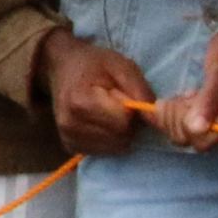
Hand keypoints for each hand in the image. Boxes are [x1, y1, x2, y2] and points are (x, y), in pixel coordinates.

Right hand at [35, 29, 148, 158]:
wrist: (63, 68)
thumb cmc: (94, 64)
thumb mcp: (121, 65)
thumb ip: (140, 89)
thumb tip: (154, 116)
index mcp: (80, 102)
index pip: (123, 123)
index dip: (131, 110)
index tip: (123, 95)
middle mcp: (70, 124)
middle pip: (120, 138)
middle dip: (127, 124)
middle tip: (118, 104)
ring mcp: (68, 138)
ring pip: (114, 148)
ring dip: (120, 133)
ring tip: (110, 113)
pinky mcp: (70, 146)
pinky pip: (104, 152)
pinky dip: (110, 140)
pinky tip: (102, 123)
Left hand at [152, 33, 217, 152]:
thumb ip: (210, 98)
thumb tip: (197, 128)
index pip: (204, 140)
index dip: (183, 125)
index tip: (179, 98)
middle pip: (194, 141)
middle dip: (177, 120)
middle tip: (177, 96)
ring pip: (189, 136)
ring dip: (175, 118)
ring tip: (180, 96)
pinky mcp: (215, 119)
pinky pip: (190, 128)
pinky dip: (178, 116)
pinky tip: (182, 99)